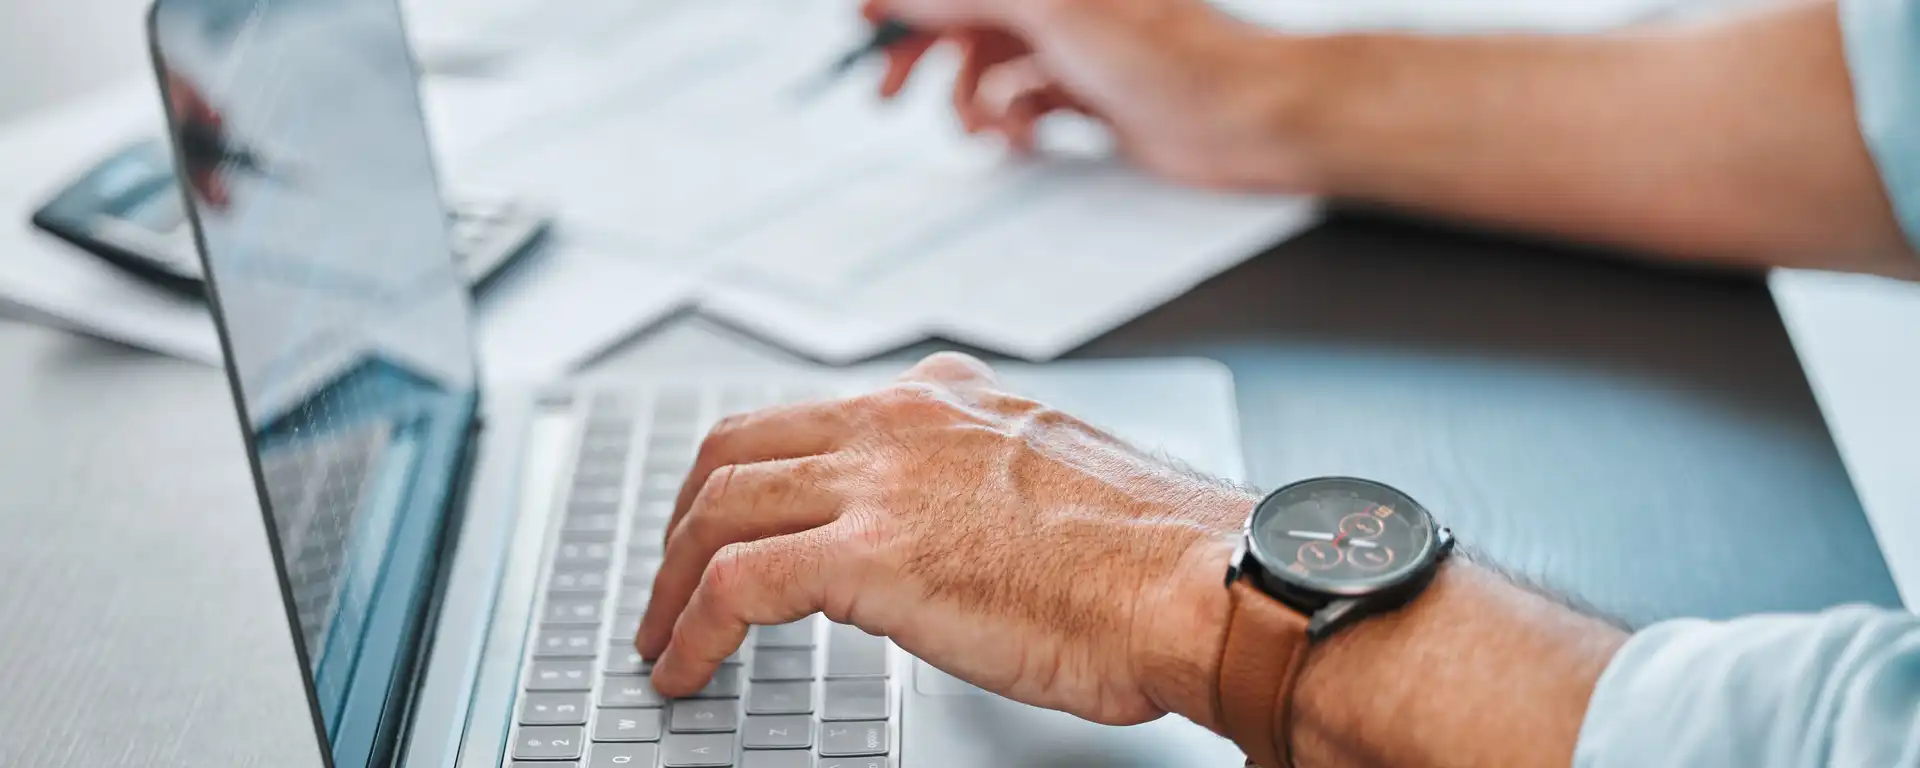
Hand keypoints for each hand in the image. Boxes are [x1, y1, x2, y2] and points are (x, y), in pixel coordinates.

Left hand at [635, 352, 1253, 726]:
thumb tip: (955, 532)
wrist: (1203, 581)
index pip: (812, 416)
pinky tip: (683, 668)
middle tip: (670, 576)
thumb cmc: (1159, 556)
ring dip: (670, 578)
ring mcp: (881, 478)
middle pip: (737, 447)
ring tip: (660, 635)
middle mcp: (902, 419)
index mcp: (948, 399)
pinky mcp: (869, 551)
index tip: (736, 522)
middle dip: (686, 516)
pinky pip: (734, 584)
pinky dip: (689, 629)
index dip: (753, 475)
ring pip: (719, 506)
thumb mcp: (1058, 478)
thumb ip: (988, 483)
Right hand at [866, 0, 1312, 189]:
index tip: (866, 25)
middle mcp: (1061, 2)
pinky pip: (1025, 107)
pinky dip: (1013, 124)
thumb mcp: (1048, 10)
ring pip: (991, 71)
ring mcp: (1075, 48)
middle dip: (927, 57)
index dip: (908, 4)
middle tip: (891, 95)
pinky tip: (1023, 138)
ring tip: (985, 128)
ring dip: (975, 103)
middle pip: (965, 21)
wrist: (1245, 115)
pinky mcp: (1090, 96)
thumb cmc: (1172, 53)